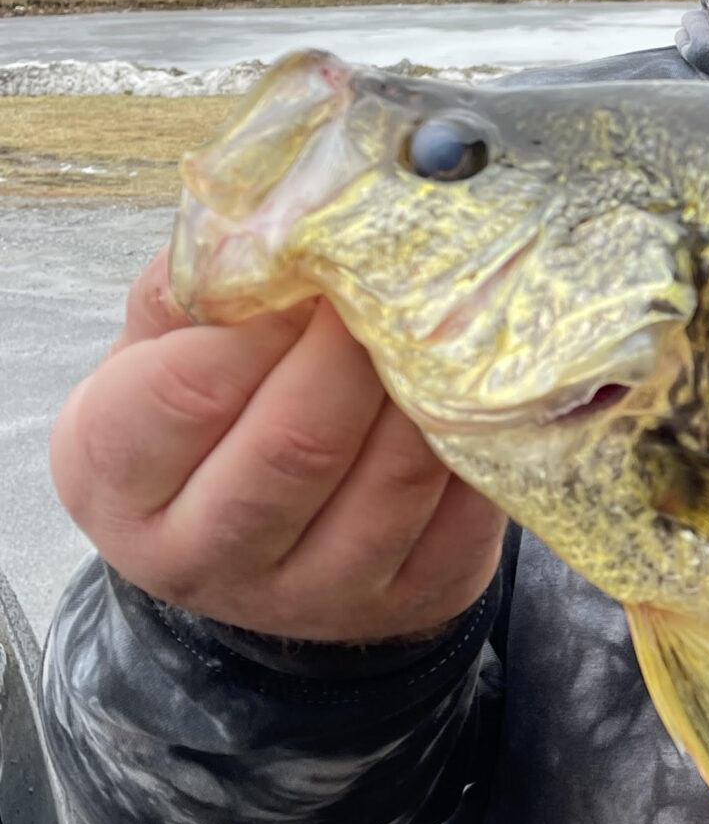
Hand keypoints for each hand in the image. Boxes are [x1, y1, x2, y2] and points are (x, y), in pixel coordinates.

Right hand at [50, 250, 504, 641]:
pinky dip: (479, 444)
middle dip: (357, 347)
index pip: (187, 390)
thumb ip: (193, 290)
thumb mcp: (156, 353)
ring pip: (395, 481)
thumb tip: (270, 217)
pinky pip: (462, 518)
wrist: (244, 543)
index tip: (312, 258)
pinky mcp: (405, 605)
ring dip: (429, 389)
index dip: (262, 318)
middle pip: (300, 444)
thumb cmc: (199, 420)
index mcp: (114, 480)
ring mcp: (310, 598)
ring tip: (444, 320)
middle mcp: (202, 556)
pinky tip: (478, 391)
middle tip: (395, 277)